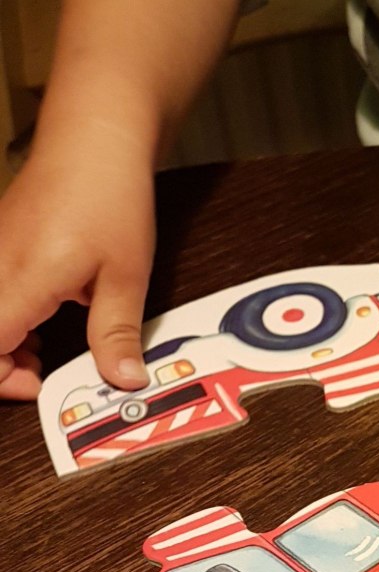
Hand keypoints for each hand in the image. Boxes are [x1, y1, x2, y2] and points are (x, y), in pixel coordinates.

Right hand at [0, 139, 155, 398]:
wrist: (95, 140)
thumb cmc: (110, 198)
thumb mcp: (126, 275)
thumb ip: (117, 332)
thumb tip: (123, 378)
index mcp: (19, 282)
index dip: (3, 380)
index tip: (39, 385)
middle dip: (0, 367)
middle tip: (41, 374)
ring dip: (3, 342)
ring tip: (43, 350)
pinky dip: (5, 316)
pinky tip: (39, 317)